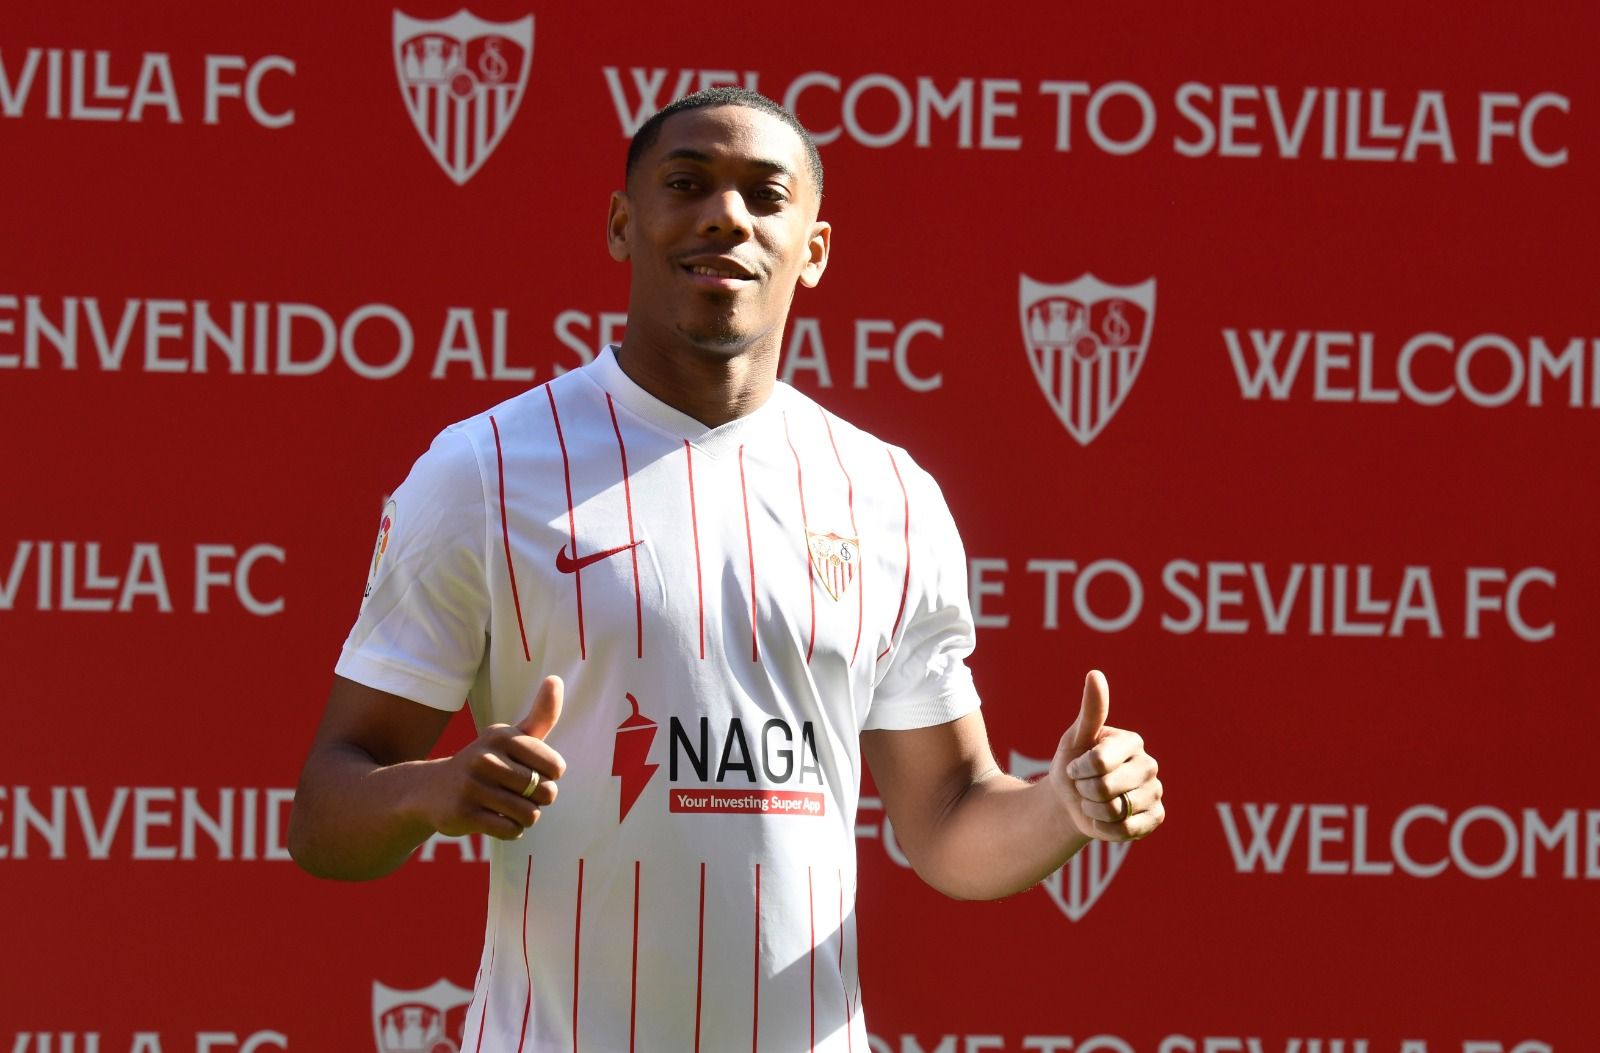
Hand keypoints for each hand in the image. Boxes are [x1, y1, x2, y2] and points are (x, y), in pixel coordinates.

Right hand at [421, 675, 567, 840]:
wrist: (431, 790)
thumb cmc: (486, 762)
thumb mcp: (510, 738)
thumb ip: (540, 715)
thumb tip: (556, 679)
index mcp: (502, 736)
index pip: (556, 767)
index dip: (550, 776)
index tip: (532, 772)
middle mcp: (485, 758)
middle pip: (545, 792)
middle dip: (539, 799)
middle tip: (519, 794)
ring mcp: (472, 786)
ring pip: (529, 814)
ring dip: (526, 817)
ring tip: (509, 808)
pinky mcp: (463, 814)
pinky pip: (510, 830)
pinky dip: (511, 830)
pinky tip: (497, 820)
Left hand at [1050, 670, 1162, 841]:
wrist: (1072, 801)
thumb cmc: (1073, 764)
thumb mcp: (1075, 738)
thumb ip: (1090, 710)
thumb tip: (1095, 674)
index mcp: (1131, 742)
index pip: (1099, 762)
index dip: (1078, 770)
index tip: (1075, 767)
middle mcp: (1149, 765)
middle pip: (1106, 788)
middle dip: (1085, 791)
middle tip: (1084, 786)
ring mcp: (1155, 792)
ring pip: (1116, 811)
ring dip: (1093, 811)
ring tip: (1094, 801)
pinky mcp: (1156, 817)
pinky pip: (1127, 830)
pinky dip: (1106, 828)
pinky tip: (1104, 818)